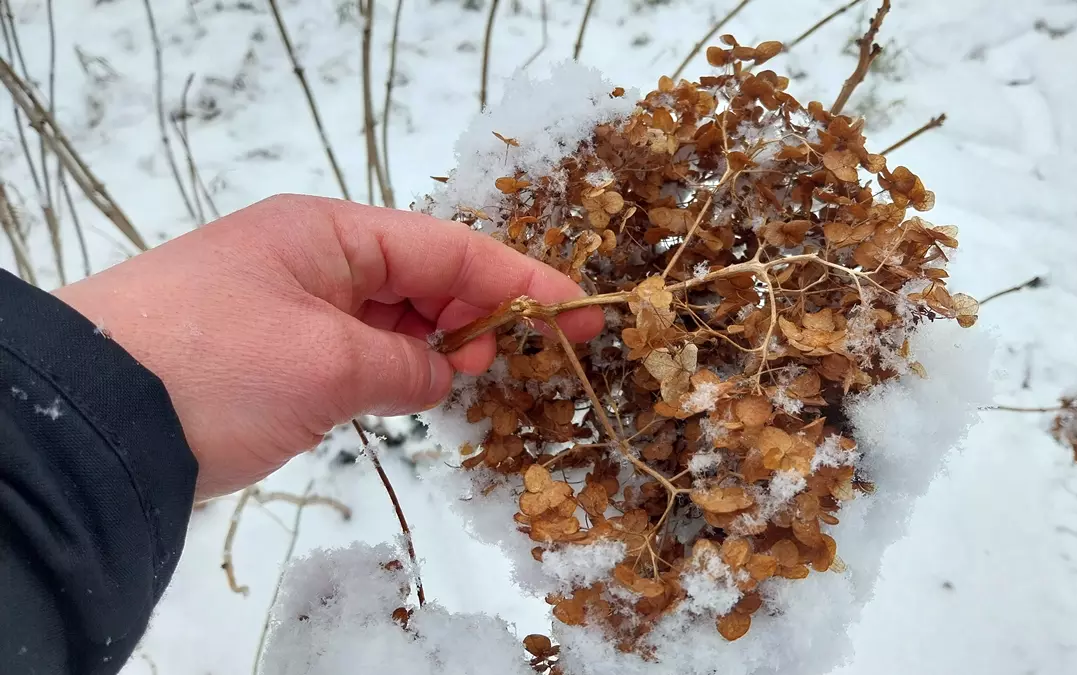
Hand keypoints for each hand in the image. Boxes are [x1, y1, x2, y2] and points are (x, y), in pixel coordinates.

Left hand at [53, 195, 601, 498]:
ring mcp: (290, 304)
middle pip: (422, 275)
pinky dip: (392, 368)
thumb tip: (442, 374)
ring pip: (390, 316)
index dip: (520, 279)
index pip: (448, 248)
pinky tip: (414, 393)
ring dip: (434, 344)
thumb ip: (406, 368)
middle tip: (520, 358)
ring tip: (468, 379)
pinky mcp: (271, 351)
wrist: (90, 421)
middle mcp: (313, 259)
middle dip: (477, 311)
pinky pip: (355, 348)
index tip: (579, 309)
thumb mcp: (328, 366)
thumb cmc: (216, 369)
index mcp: (330, 234)